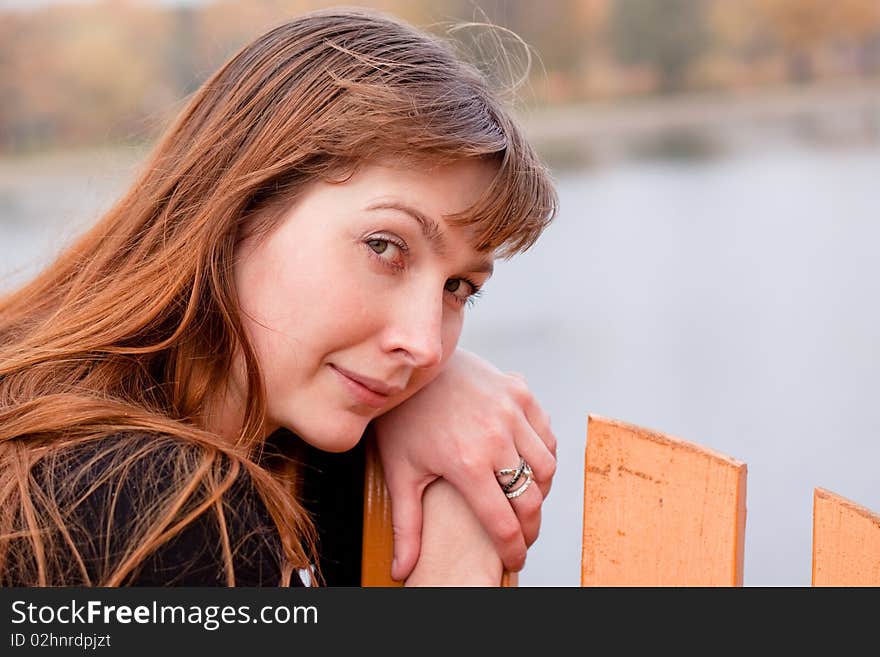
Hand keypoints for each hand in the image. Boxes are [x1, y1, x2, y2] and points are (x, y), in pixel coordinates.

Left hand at [372, 348, 556, 580]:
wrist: (413, 368)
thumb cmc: (403, 421)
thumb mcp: (401, 473)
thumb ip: (407, 526)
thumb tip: (400, 572)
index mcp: (467, 463)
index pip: (503, 523)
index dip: (513, 550)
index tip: (514, 562)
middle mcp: (496, 437)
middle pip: (531, 499)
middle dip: (531, 526)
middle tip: (523, 537)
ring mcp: (512, 411)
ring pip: (546, 467)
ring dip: (539, 489)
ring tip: (523, 500)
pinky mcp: (520, 392)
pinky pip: (546, 434)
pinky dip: (543, 454)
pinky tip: (525, 463)